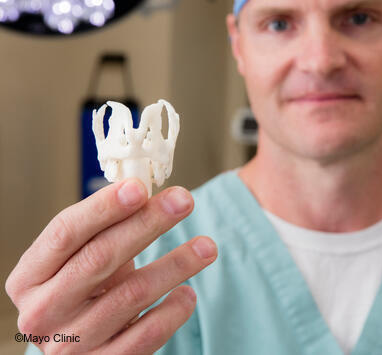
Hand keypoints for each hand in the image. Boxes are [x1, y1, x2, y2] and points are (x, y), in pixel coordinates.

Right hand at [5, 179, 216, 353]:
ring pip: (132, 295)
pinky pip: (146, 335)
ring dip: (176, 265)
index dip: (103, 208)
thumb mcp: (79, 258)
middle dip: (148, 224)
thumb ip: (102, 228)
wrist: (75, 345)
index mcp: (30, 277)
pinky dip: (173, 311)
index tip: (140, 187)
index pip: (64, 233)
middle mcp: (43, 312)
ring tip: (207, 246)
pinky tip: (188, 293)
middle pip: (100, 258)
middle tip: (184, 200)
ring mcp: (72, 344)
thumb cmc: (81, 289)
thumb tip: (144, 190)